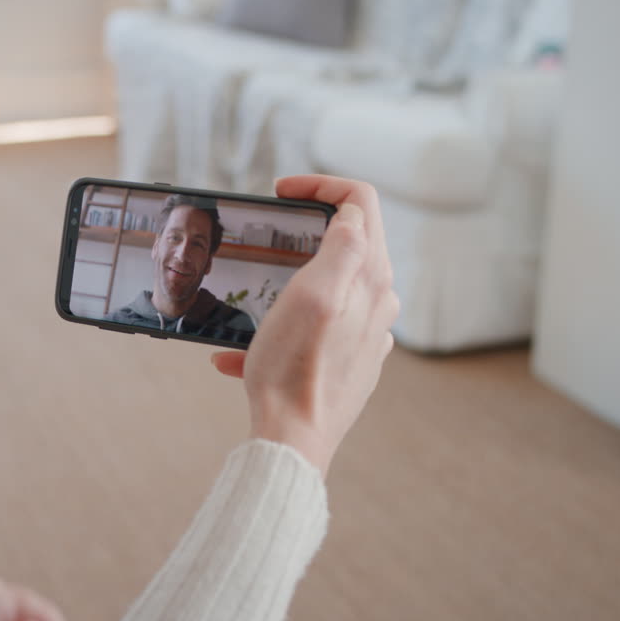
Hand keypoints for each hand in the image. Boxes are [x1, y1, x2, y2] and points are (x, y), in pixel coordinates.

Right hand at [211, 175, 399, 473]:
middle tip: (265, 237)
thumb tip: (353, 215)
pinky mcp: (352, 357)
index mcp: (370, 275)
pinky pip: (318, 325)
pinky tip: (241, 350)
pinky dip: (283, 325)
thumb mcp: (310, 294)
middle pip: (350, 239)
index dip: (320, 183)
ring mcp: (368, 331)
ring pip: (331, 282)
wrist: (294, 437)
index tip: (280, 192)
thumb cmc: (293, 367)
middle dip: (304, 228)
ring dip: (288, 281)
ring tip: (248, 302)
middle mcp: (378, 300)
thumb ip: (342, 247)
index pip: (360, 201)